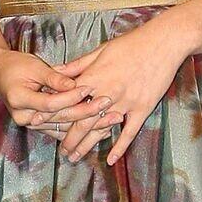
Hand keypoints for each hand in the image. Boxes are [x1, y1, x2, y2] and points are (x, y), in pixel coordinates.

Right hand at [0, 42, 100, 133]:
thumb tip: (73, 84)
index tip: (88, 89)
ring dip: (89, 125)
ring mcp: (31, 124)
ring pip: (63, 126)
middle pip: (59, 117)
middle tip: (107, 104)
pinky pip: (61, 130)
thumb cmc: (15, 65)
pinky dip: (81, 130)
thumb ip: (53, 77)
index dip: (70, 97)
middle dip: (86, 112)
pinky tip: (100, 129)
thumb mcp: (33, 66)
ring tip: (111, 119)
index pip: (50, 103)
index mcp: (18, 100)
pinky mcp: (39, 126)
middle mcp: (23, 116)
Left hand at [56, 17, 187, 164]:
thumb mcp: (101, 50)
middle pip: (82, 120)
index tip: (37, 121)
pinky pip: (130, 131)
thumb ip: (78, 65)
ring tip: (75, 157)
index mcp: (94, 77)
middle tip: (60, 150)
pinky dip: (120, 146)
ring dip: (87, 145)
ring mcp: (126, 102)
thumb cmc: (131, 43)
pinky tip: (110, 159)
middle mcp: (107, 92)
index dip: (51, 111)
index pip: (67, 99)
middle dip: (68, 137)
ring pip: (102, 128)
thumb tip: (55, 70)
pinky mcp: (143, 107)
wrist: (163, 42)